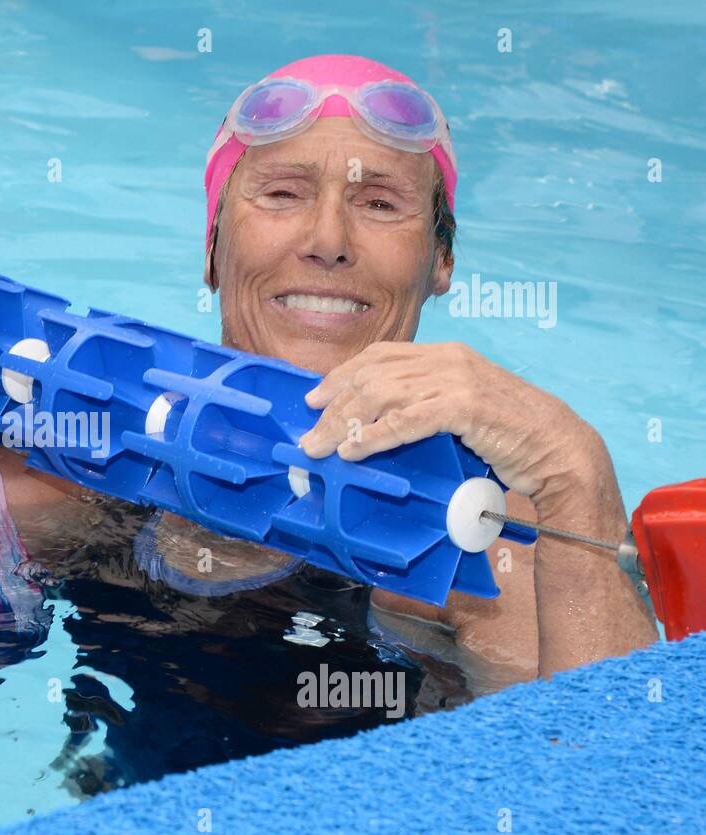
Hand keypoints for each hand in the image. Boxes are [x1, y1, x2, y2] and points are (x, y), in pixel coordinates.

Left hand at [298, 342, 601, 506]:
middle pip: (372, 375)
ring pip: (382, 395)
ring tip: (321, 447)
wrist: (558, 447)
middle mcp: (447, 359)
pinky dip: (374, 436)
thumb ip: (422, 404)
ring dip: (343, 423)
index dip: (342, 375)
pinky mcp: (466, 406)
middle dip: (333, 404)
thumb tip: (374, 423)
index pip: (379, 355)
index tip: (314, 398)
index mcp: (444, 353)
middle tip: (308, 433)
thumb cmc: (506, 434)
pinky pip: (406, 419)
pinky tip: (353, 450)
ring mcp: (457, 379)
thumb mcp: (458, 408)